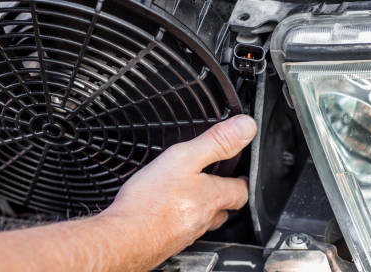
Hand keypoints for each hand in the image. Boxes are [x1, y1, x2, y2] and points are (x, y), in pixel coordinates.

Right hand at [102, 115, 256, 256]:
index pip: (242, 191)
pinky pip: (180, 231)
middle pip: (223, 210)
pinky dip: (177, 220)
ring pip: (202, 221)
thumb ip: (215, 142)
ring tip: (190, 197)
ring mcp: (185, 234)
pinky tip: (163, 213)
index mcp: (213, 196)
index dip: (242, 180)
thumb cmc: (151, 201)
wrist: (124, 238)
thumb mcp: (184, 158)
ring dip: (200, 210)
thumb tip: (246, 127)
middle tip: (216, 184)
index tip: (239, 173)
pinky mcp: (166, 243)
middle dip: (222, 197)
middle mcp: (203, 219)